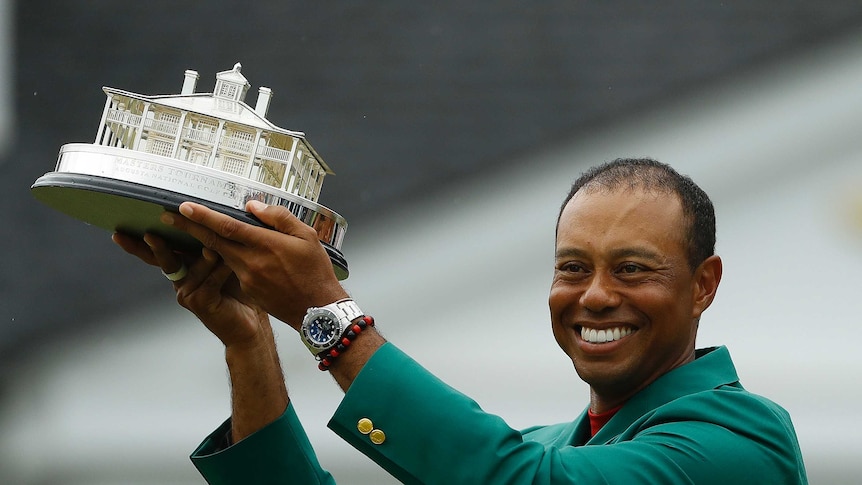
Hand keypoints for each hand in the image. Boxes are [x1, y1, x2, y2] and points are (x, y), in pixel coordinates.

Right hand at [111, 232, 269, 349]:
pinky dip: (220, 271)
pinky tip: (230, 267)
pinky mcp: (199, 301)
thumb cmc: (239, 289)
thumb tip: (210, 217)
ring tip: (219, 252)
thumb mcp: (225, 260)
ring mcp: (187, 292)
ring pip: (195, 265)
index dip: (138, 242)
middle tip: (150, 235)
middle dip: (157, 246)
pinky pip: (209, 279)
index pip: (158, 251)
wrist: (250, 323)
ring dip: (210, 257)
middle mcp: (180, 279)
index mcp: (184, 266)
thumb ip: (214, 244)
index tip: (119, 231)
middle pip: (163, 258)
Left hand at [160, 200, 348, 328]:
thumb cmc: (316, 272)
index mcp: (264, 246)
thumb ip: (278, 218)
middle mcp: (250, 263)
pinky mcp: (249, 291)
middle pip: (213, 242)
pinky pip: (235, 270)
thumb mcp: (307, 237)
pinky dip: (228, 259)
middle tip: (170, 217)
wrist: (318, 311)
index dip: (202, 216)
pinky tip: (230, 253)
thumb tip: (252, 207)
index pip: (226, 227)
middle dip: (190, 228)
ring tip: (196, 231)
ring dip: (207, 244)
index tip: (182, 207)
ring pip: (222, 256)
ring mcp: (247, 279)